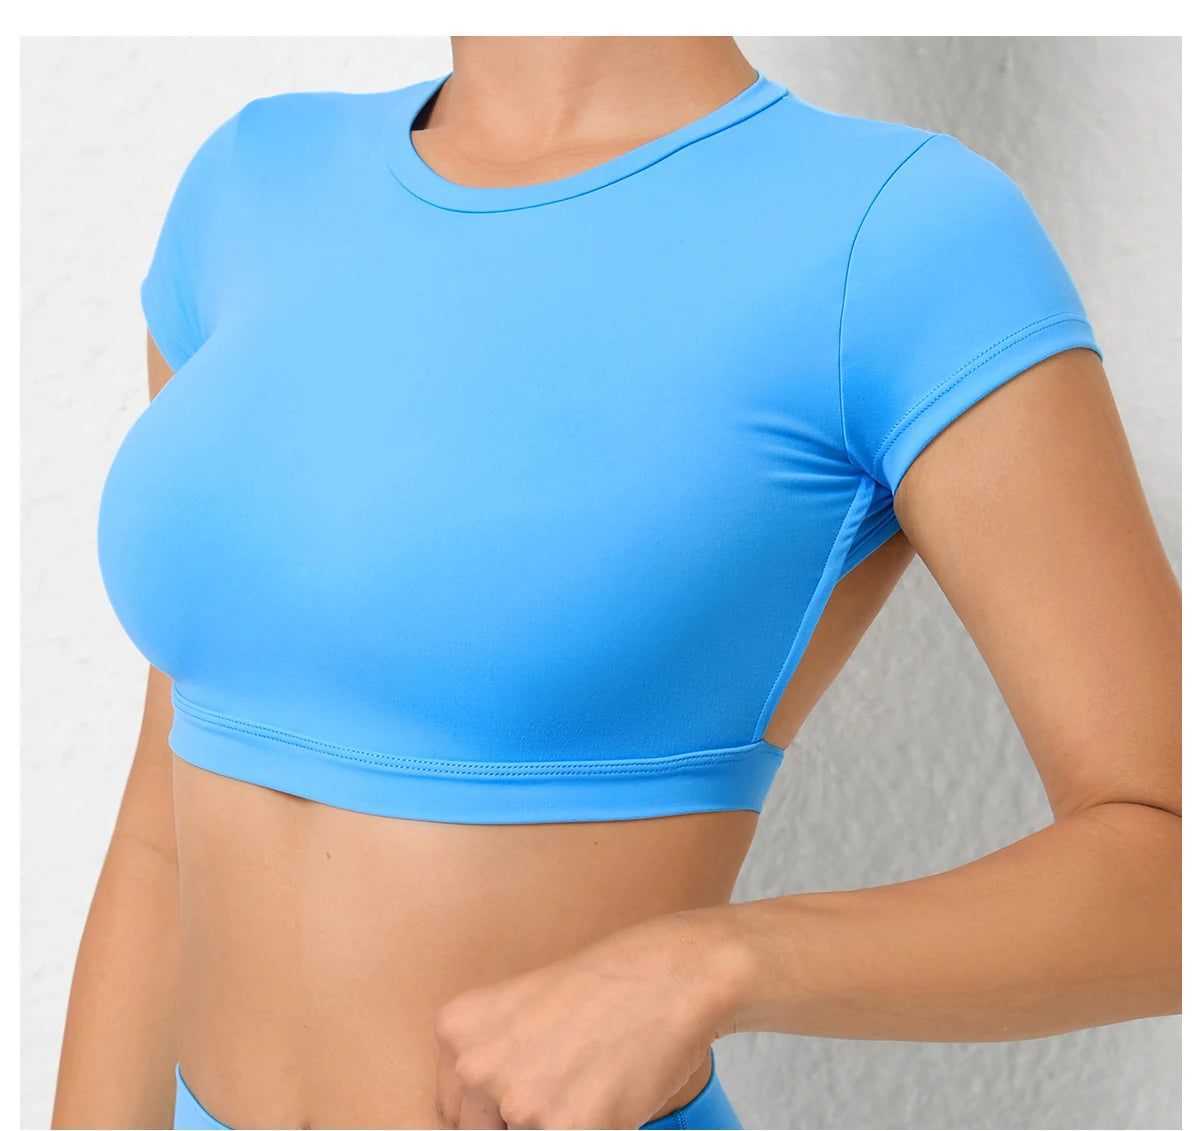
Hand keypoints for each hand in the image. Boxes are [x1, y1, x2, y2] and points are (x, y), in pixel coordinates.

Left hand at [432, 909, 746, 1129]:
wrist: (669, 974)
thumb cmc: (604, 986)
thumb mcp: (520, 1010)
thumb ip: (491, 1064)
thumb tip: (490, 1120)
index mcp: (458, 1030)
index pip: (453, 1114)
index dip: (491, 1114)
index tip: (516, 1105)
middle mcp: (479, 1066)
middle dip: (524, 1119)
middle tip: (565, 1081)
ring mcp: (524, 1101)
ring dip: (561, 1121)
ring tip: (591, 1078)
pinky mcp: (574, 1129)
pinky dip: (597, 1128)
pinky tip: (612, 1091)